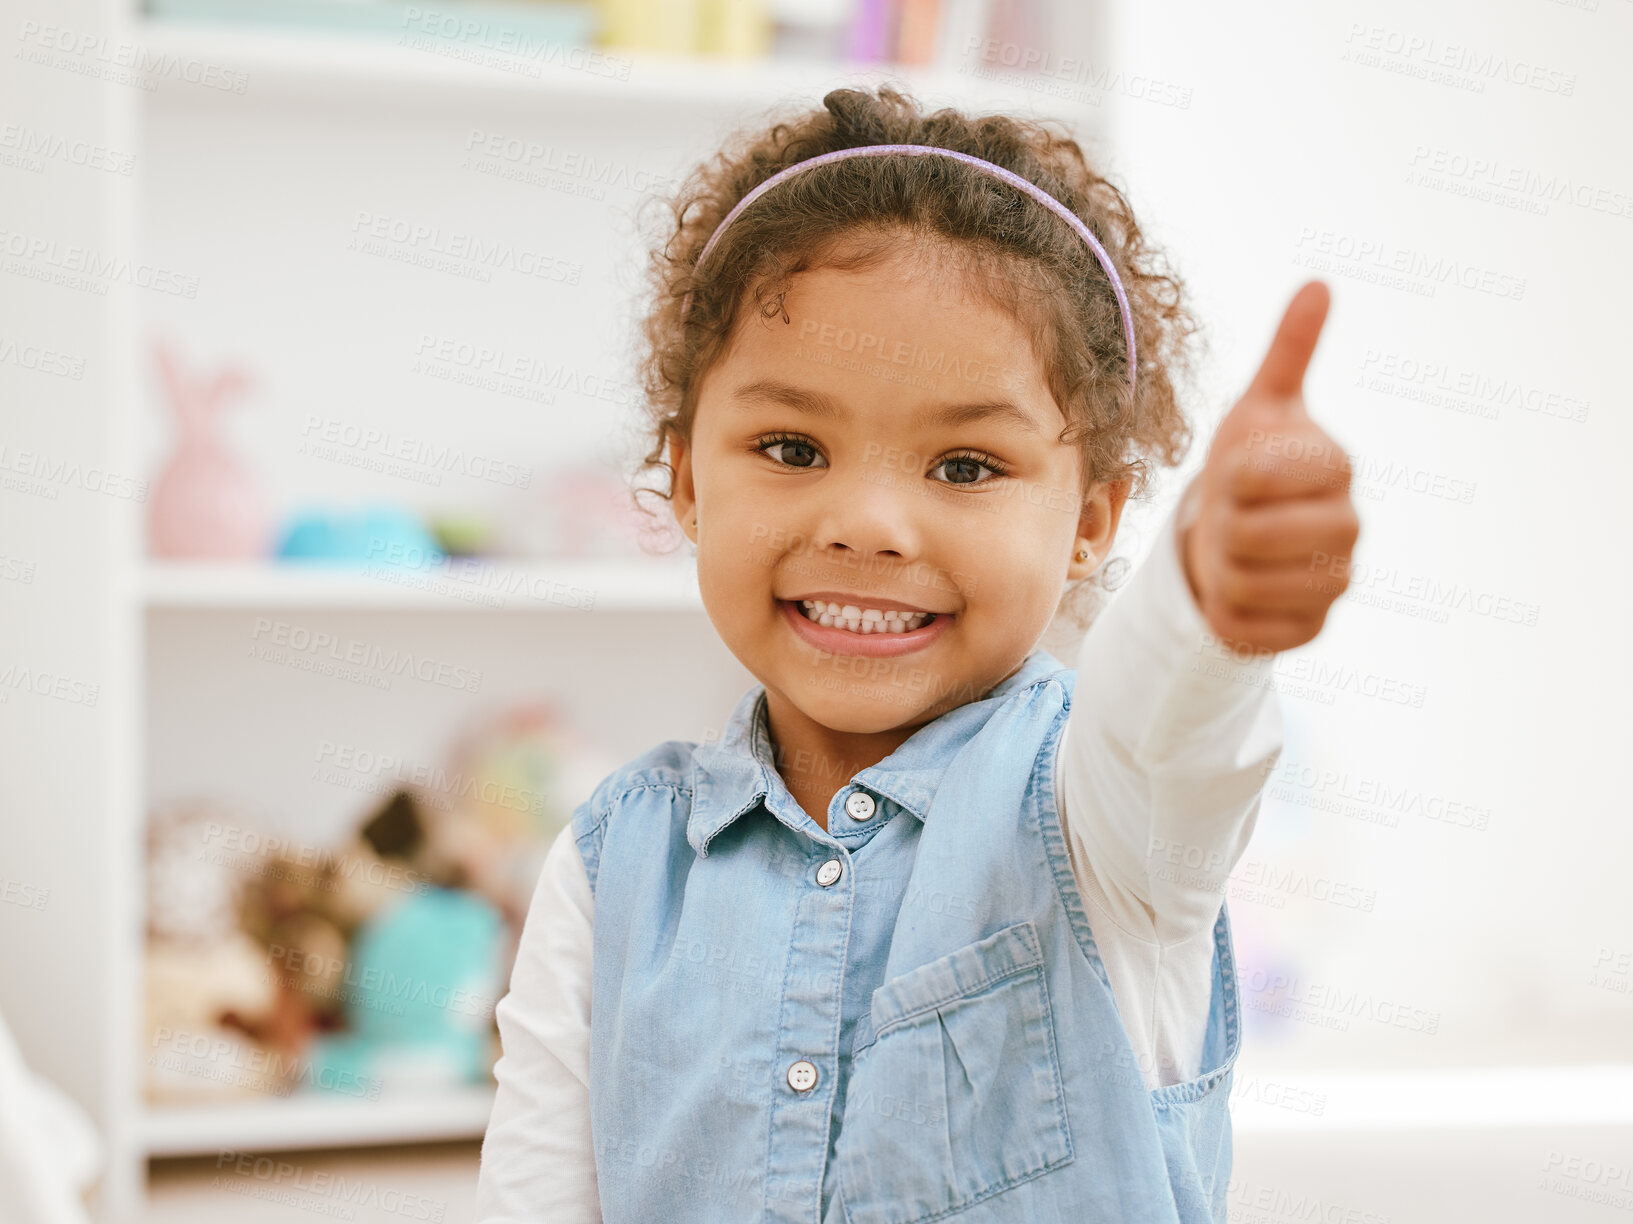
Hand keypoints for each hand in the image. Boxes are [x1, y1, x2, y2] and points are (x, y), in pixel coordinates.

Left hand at [1180, 281, 1360, 652]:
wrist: (1236, 536)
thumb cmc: (1249, 466)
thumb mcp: (1257, 408)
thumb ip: (1289, 352)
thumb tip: (1319, 283)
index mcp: (1337, 468)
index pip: (1258, 474)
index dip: (1230, 474)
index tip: (1237, 470)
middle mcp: (1349, 528)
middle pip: (1248, 534)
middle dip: (1219, 522)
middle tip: (1229, 515)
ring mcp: (1336, 583)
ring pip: (1242, 584)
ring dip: (1217, 566)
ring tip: (1234, 549)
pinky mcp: (1312, 630)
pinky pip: (1246, 628)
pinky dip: (1224, 612)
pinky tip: (1240, 590)